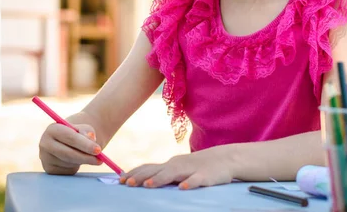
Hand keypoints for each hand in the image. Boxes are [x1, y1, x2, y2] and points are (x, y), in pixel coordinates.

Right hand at [39, 123, 103, 174]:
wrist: (70, 141)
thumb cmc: (79, 133)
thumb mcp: (85, 128)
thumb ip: (87, 131)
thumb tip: (90, 138)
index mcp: (52, 129)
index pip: (69, 137)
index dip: (85, 144)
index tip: (98, 150)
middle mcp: (45, 144)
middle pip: (67, 153)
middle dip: (85, 157)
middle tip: (100, 160)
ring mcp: (45, 158)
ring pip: (69, 163)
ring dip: (83, 161)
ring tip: (90, 156)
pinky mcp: (49, 169)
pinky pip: (67, 171)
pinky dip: (76, 166)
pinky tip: (77, 160)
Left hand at [120, 146, 234, 189]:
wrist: (226, 158)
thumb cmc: (200, 166)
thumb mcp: (180, 169)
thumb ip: (165, 174)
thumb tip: (144, 181)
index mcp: (171, 164)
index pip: (149, 167)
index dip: (134, 173)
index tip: (120, 180)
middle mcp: (178, 165)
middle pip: (156, 170)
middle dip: (140, 177)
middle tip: (126, 184)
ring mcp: (191, 169)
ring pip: (173, 174)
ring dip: (159, 179)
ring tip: (147, 185)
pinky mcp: (205, 176)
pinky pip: (196, 180)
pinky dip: (189, 184)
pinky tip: (182, 188)